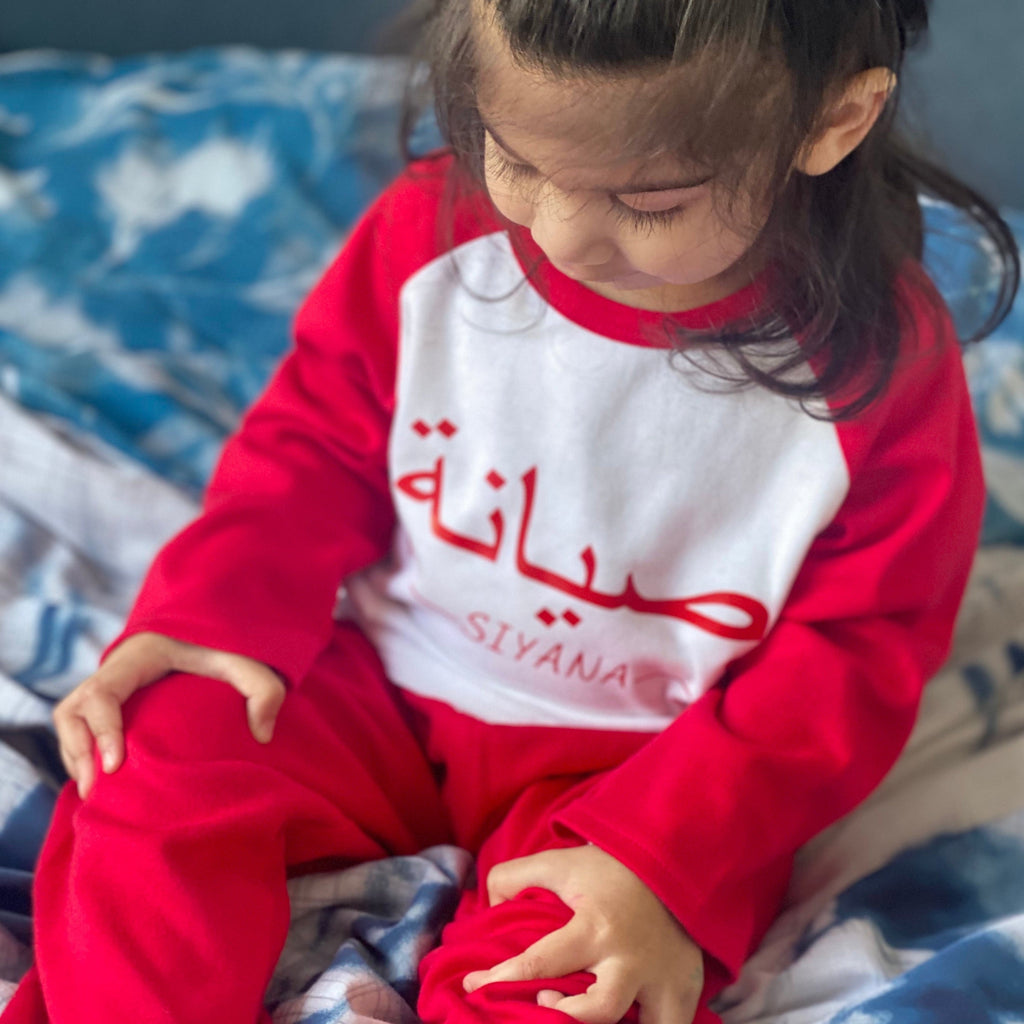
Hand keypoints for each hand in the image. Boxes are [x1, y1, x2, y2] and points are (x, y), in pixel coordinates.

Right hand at [53, 631, 285, 798]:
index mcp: (140, 656)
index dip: (101, 729)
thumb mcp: (248, 662)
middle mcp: (116, 670)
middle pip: (72, 710)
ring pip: (71, 721)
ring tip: (94, 793)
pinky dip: (84, 753)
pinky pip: (81, 728)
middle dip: (78, 750)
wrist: (212, 628)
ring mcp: (109, 685)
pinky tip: (101, 781)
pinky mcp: (112, 701)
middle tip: (96, 788)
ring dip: (76, 756)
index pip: (102, 692)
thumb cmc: (226, 645)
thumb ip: (263, 689)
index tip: (115, 764)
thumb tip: (263, 734)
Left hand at [463, 845, 703, 1023]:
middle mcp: (630, 958)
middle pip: (598, 1010)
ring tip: (584, 1011)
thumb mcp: (559, 863)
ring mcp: (663, 978)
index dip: (500, 979)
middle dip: (563, 1016)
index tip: (472, 985)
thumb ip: (514, 877)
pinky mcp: (686, 988)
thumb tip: (487, 906)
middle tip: (543, 998)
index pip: (540, 963)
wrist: (673, 857)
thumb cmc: (609, 867)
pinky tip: (627, 1019)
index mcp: (595, 926)